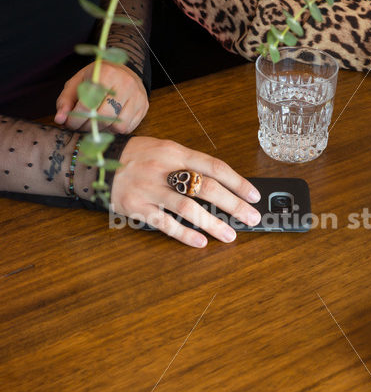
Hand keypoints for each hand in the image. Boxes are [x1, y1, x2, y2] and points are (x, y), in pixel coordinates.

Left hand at [55, 62, 147, 133]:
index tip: (70, 123)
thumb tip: (59, 120)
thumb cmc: (98, 77)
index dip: (76, 118)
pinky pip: (128, 128)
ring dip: (104, 129)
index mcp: (106, 73)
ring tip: (96, 124)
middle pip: (105, 116)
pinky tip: (109, 123)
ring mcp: (137, 97)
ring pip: (118, 125)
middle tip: (81, 127)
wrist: (125, 71)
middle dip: (89, 126)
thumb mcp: (78, 82)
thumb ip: (66, 101)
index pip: (89, 103)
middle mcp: (125, 84)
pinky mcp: (144, 107)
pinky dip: (115, 130)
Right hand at [111, 137, 261, 246]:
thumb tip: (222, 184)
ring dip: (212, 223)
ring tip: (230, 235)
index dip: (237, 182)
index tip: (254, 195)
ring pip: (187, 208)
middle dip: (233, 205)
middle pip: (206, 188)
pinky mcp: (136, 207)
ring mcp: (150, 189)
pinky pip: (164, 223)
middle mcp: (164, 169)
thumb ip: (189, 164)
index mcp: (175, 152)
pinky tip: (200, 242)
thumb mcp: (165, 149)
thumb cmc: (137, 157)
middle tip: (251, 218)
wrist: (96, 161)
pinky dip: (184, 234)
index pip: (214, 166)